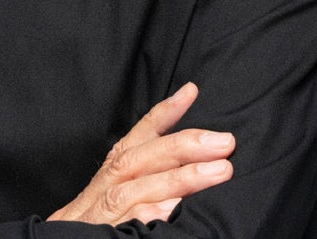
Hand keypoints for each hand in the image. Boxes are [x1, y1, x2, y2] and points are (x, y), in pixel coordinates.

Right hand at [47, 82, 233, 226]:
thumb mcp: (116, 199)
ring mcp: (99, 212)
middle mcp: (104, 186)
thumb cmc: (92, 227)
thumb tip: (190, 174)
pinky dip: (149, 214)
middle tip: (224, 142)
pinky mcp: (99, 233)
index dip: (164, 114)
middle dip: (184, 147)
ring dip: (180, 178)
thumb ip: (145, 182)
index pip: (138, 137)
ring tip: (218, 171)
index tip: (191, 92)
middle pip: (140, 158)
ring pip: (136, 187)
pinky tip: (174, 211)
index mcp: (111, 174)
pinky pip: (126, 221)